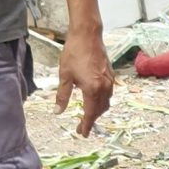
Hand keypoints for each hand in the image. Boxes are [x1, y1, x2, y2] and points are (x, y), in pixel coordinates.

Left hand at [55, 20, 112, 137]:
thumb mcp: (65, 75)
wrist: (88, 35)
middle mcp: (104, 88)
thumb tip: (57, 112)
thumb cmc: (74, 53)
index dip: (86, 125)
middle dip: (91, 120)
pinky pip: (108, 94)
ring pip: (106, 103)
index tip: (81, 134)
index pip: (90, 114)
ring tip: (88, 114)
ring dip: (97, 111)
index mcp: (92, 89)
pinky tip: (94, 99)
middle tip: (81, 126)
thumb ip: (62, 96)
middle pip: (100, 110)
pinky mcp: (111, 75)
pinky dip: (102, 101)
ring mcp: (109, 81)